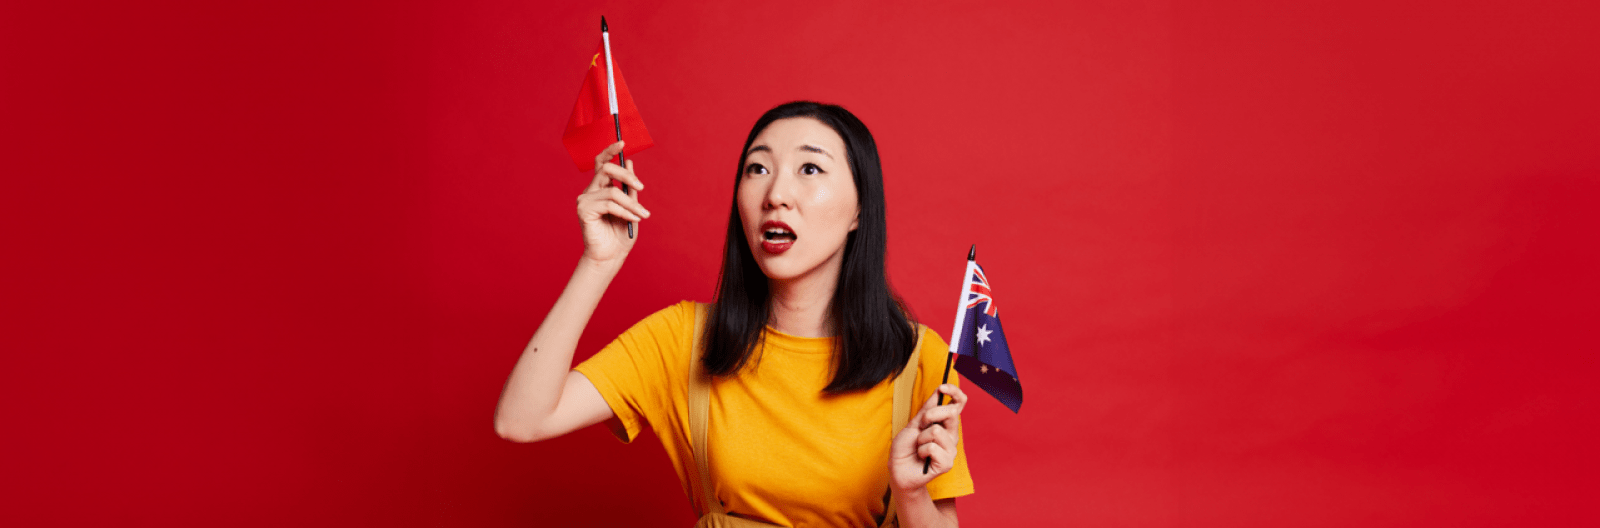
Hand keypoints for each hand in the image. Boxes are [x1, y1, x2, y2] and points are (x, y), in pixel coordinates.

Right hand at [576, 141, 648, 264]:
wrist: (611, 256)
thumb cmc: (620, 234)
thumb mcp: (632, 207)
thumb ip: (630, 187)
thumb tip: (629, 163)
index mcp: (600, 188)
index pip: (601, 163)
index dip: (610, 151)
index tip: (622, 142)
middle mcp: (590, 191)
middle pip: (606, 169)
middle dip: (626, 175)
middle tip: (640, 186)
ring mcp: (584, 200)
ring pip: (612, 191)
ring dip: (631, 203)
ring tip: (642, 215)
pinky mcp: (583, 210)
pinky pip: (609, 203)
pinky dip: (625, 211)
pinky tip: (633, 219)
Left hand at [889, 384, 967, 492]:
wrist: (898, 469)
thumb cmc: (905, 448)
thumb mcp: (913, 424)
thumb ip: (927, 409)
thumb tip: (939, 392)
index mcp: (945, 424)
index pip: (959, 404)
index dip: (955, 392)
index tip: (942, 388)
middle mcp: (951, 435)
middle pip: (951, 413)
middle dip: (930, 415)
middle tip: (920, 427)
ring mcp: (950, 449)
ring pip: (937, 431)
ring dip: (921, 438)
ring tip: (919, 447)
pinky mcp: (947, 463)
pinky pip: (932, 448)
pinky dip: (921, 450)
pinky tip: (921, 457)